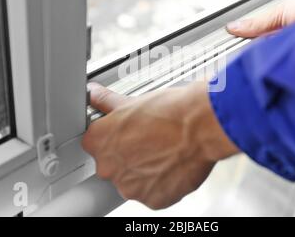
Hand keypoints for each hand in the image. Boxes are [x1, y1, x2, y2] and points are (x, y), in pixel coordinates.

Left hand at [82, 82, 238, 209]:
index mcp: (98, 141)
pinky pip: (153, 194)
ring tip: (164, 152)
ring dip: (145, 172)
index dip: (114, 139)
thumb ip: (108, 102)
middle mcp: (108, 167)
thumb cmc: (170, 111)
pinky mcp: (152, 199)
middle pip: (114, 166)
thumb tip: (95, 94)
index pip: (96, 145)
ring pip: (133, 182)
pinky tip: (172, 165)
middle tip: (150, 142)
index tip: (127, 135)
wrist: (200, 126)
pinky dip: (162, 184)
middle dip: (129, 157)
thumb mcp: (132, 102)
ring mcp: (130, 186)